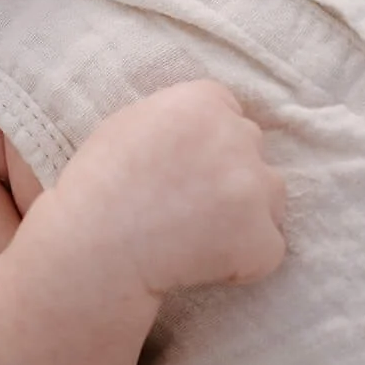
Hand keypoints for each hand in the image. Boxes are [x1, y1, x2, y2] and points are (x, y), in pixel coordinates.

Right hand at [59, 79, 285, 301]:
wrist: (93, 248)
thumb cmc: (99, 186)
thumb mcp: (130, 123)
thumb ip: (177, 117)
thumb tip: (205, 126)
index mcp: (202, 101)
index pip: (228, 111)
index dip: (207, 142)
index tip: (185, 168)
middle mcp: (237, 136)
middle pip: (251, 150)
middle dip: (228, 173)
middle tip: (188, 204)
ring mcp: (253, 188)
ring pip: (271, 195)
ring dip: (246, 213)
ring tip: (199, 234)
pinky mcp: (262, 239)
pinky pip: (268, 248)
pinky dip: (245, 261)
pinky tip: (204, 263)